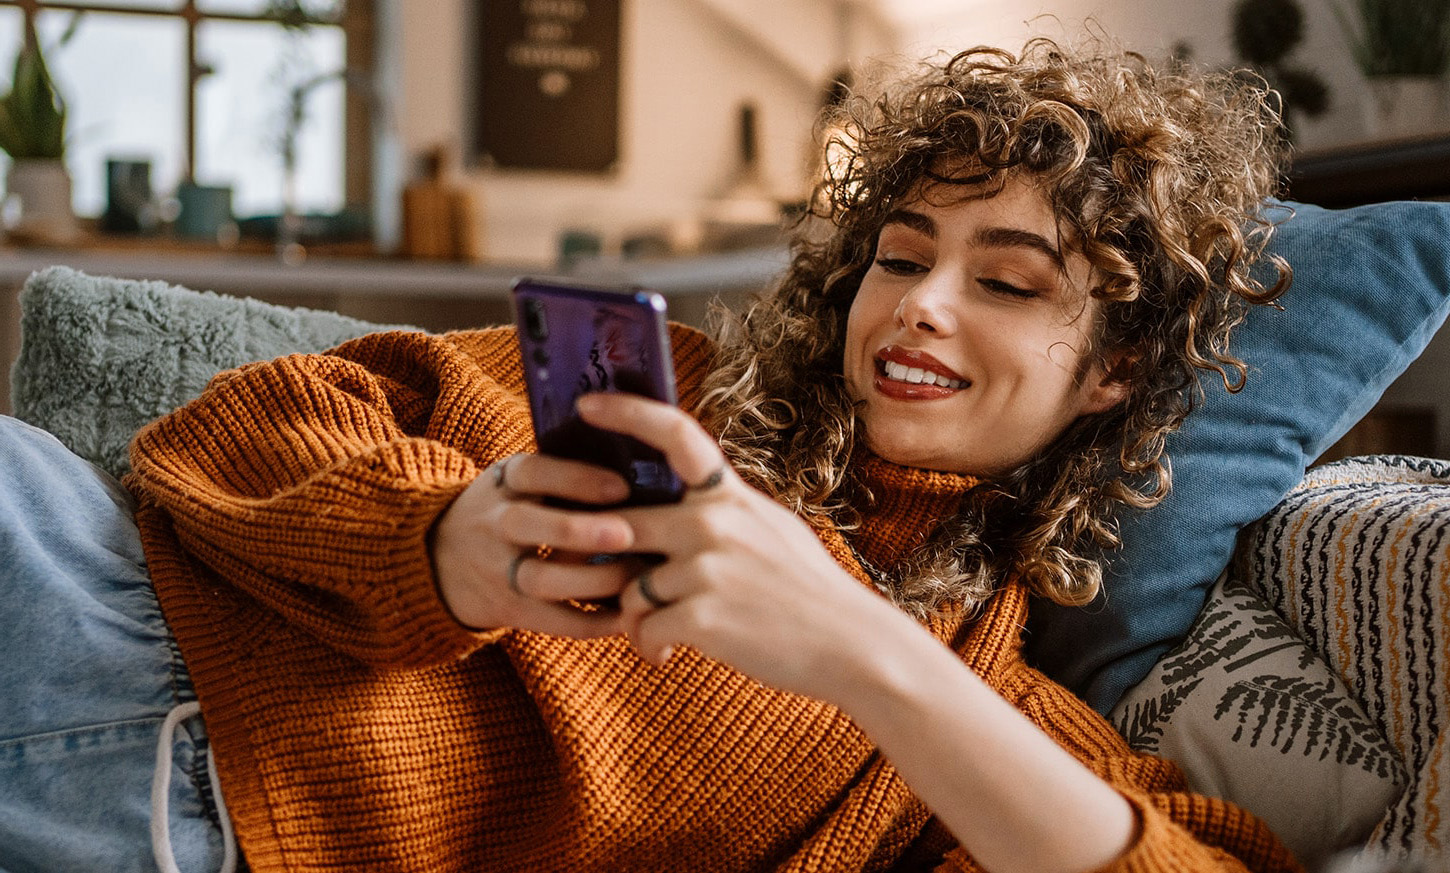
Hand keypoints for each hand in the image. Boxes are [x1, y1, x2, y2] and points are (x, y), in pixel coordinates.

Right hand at [431, 451, 640, 637]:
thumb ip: (561, 475)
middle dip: (578, 530)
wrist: (438, 558)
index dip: (576, 478)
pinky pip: (552, 621)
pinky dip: (592, 622)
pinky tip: (627, 616)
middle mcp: (493, 524)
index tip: (621, 487)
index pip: (532, 472)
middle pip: (525, 524)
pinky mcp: (508, 610)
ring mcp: (496, 570)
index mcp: (502, 483)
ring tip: (637, 574)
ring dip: (593, 580)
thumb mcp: (515, 481)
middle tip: (627, 533)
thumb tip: (639, 469)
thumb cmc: (506, 509)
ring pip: (540, 579)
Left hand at [576, 392, 900, 700]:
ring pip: (628, 588)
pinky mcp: (701, 616)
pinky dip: (648, 647)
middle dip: (606, 560)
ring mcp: (706, 568)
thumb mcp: (772, 528)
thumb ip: (723, 512)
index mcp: (729, 497)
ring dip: (635, 618)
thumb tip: (681, 502)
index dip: (627, 413)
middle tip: (610, 588)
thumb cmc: (808, 591)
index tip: (587, 405)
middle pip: (622, 525)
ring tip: (659, 637)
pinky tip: (667, 656)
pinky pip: (643, 627)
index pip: (675, 435)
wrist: (850, 645)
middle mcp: (713, 523)